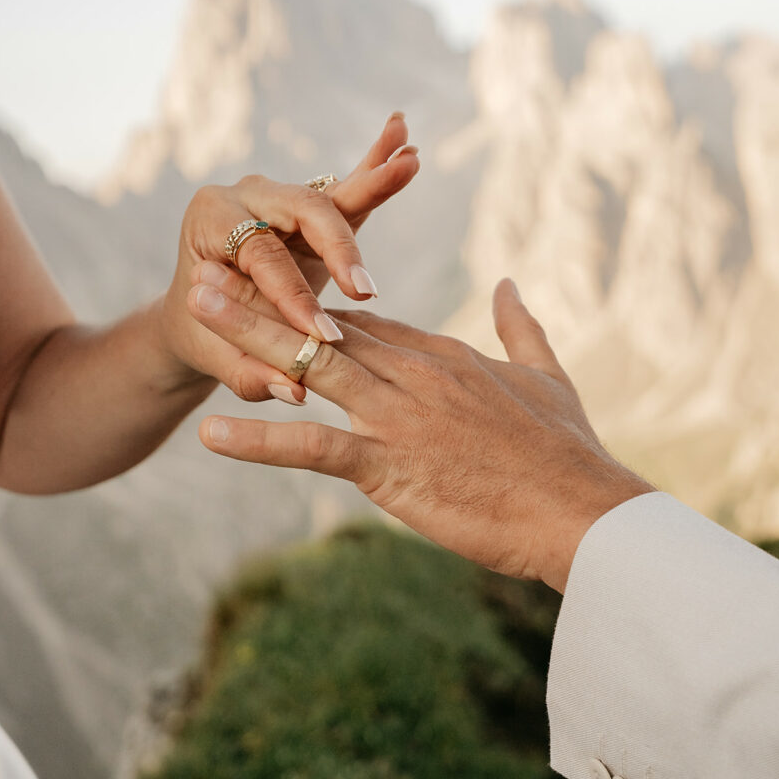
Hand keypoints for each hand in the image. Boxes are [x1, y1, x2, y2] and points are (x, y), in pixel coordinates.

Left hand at [160, 114, 418, 402]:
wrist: (202, 315)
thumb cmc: (205, 336)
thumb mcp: (217, 358)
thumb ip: (248, 373)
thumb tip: (294, 392)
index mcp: (209, 220)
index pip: (261, 256)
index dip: (293, 298)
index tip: (323, 337)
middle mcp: (246, 195)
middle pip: (302, 210)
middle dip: (338, 250)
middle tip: (365, 293)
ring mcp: (283, 197)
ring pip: (334, 193)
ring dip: (374, 181)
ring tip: (409, 160)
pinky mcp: (314, 211)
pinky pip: (351, 192)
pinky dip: (378, 173)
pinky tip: (406, 146)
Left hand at [187, 275, 651, 591]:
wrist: (584, 509)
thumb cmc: (568, 449)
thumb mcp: (546, 373)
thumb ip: (521, 324)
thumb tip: (509, 283)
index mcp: (444, 354)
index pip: (367, 320)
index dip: (315, 302)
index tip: (274, 287)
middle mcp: (413, 373)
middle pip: (324, 327)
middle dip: (263, 297)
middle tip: (210, 269)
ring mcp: (398, 415)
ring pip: (308, 364)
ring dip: (247, 334)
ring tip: (194, 304)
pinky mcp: (390, 464)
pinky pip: (313, 446)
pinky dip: (259, 440)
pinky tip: (211, 432)